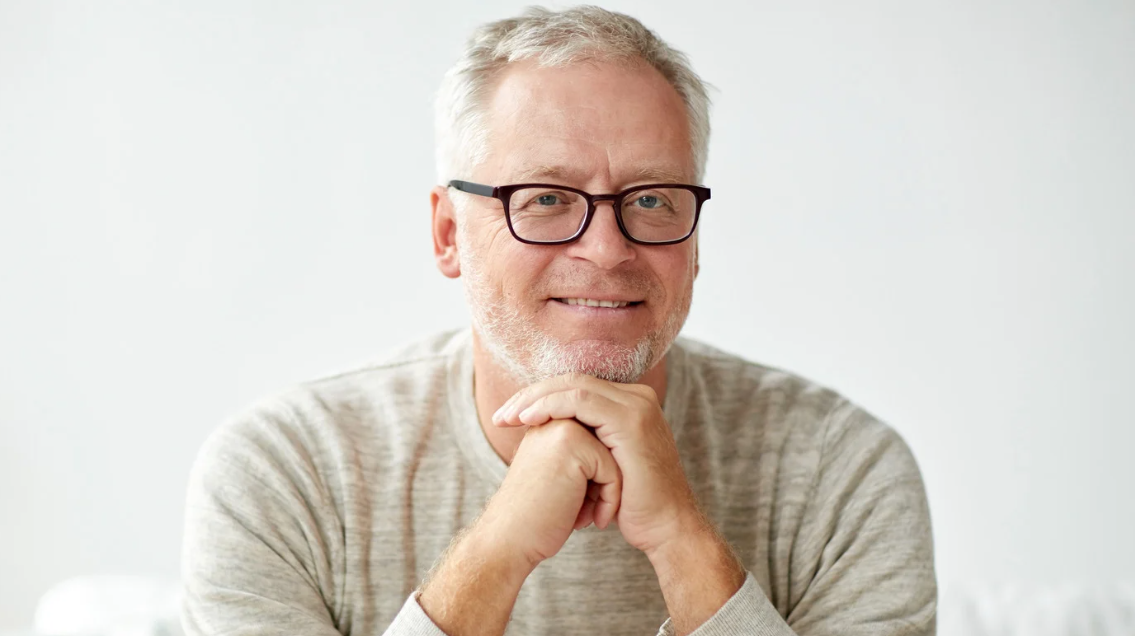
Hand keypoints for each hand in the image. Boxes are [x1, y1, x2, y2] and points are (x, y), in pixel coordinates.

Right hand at [418, 419, 621, 635]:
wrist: (509, 540)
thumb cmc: (539, 517)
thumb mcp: (561, 479)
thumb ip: (584, 458)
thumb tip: (622, 454)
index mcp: (550, 424)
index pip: (600, 447)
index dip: (596, 482)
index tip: (575, 506)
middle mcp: (555, 419)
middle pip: (610, 451)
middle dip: (603, 484)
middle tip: (583, 512)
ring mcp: (563, 427)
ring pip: (614, 459)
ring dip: (609, 492)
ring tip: (586, 515)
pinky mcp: (574, 444)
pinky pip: (613, 470)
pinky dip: (611, 500)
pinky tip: (593, 520)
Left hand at [492, 373, 701, 555]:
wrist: (666, 529)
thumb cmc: (632, 505)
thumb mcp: (605, 465)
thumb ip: (586, 442)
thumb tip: (548, 434)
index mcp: (631, 403)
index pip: (577, 386)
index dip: (540, 397)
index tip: (509, 416)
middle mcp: (637, 398)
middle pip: (573, 380)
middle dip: (531, 395)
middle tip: (501, 415)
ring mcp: (636, 406)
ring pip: (574, 385)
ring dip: (535, 399)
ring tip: (508, 417)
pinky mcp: (631, 420)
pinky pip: (581, 401)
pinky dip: (551, 406)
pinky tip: (529, 420)